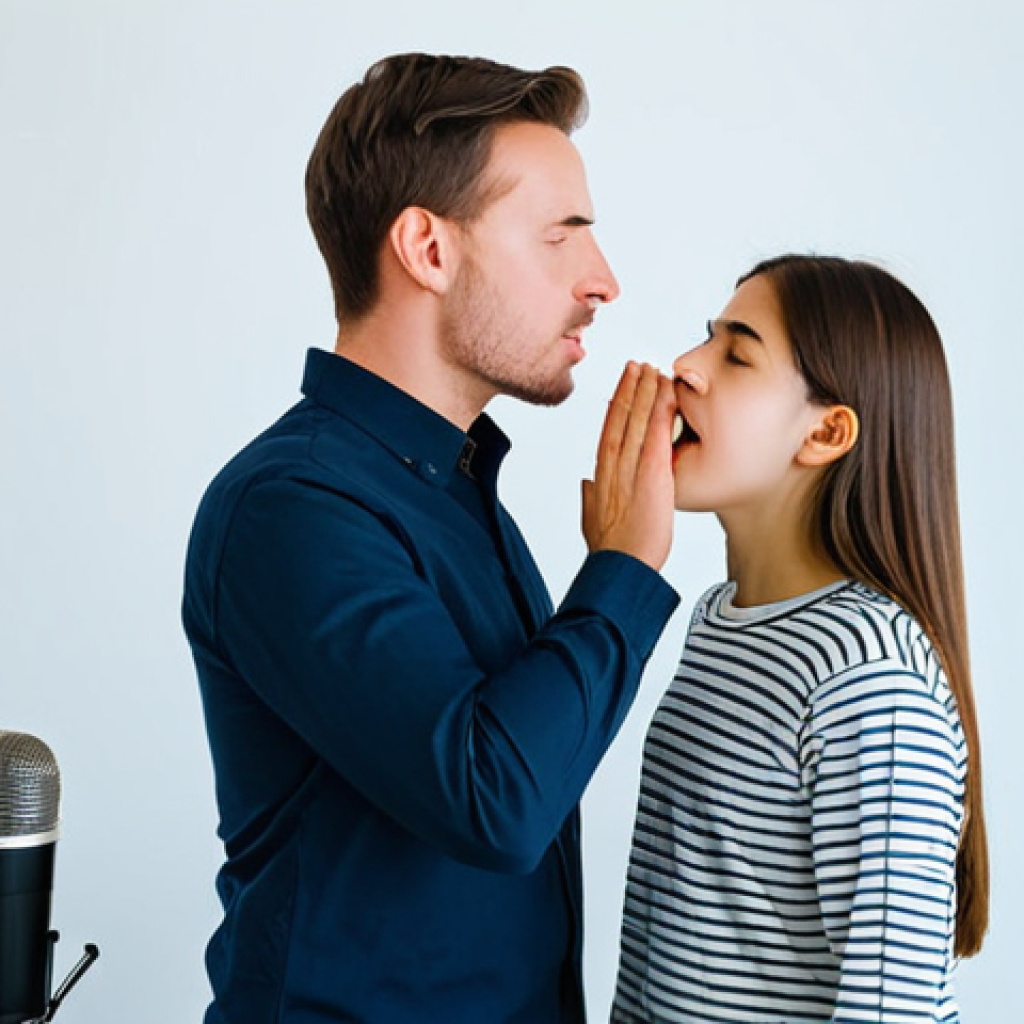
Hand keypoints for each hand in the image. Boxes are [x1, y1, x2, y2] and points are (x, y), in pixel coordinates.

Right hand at [581, 362, 675, 571]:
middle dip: (628, 390)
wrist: (621, 567)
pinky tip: (666, 389)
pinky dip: (660, 408)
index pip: (607, 433)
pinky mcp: (652, 473)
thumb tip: (586, 483)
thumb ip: (589, 498)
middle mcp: (612, 467)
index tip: (621, 389)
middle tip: (637, 366)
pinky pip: (656, 432)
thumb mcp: (593, 521)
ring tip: (651, 368)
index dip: (615, 408)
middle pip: (619, 419)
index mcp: (600, 477)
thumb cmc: (611, 552)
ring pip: (636, 419)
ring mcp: (631, 468)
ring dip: (644, 391)